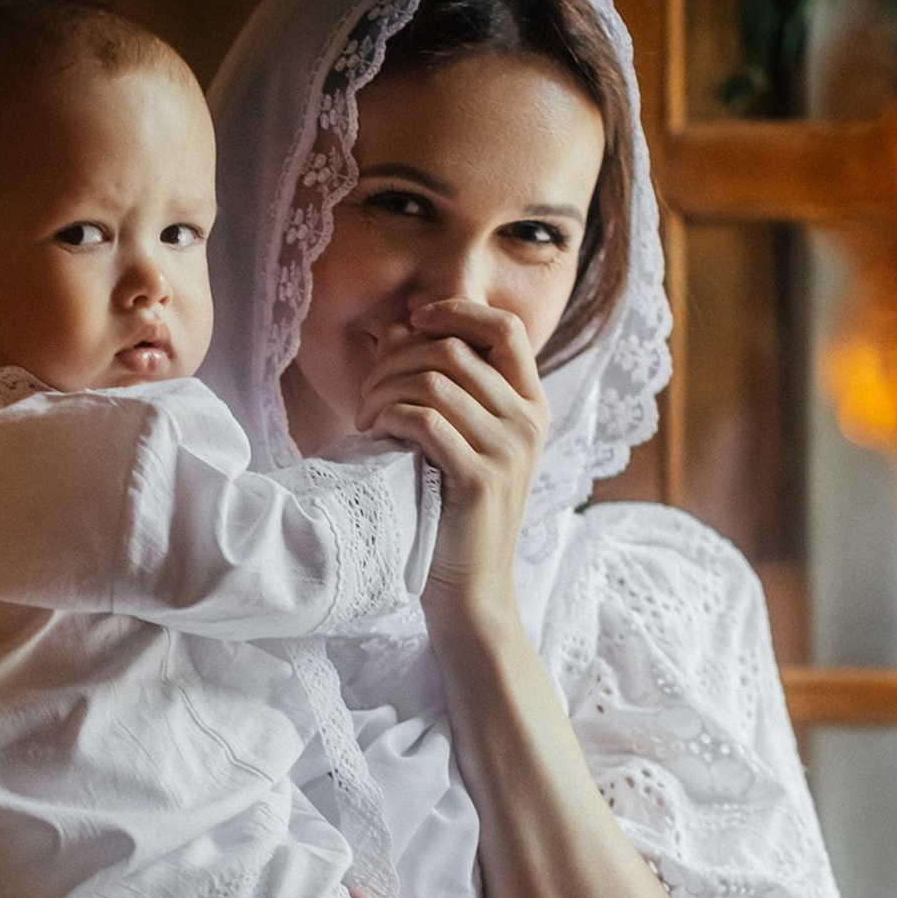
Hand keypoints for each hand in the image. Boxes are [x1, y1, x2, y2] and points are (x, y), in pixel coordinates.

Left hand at [355, 298, 548, 610]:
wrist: (470, 587)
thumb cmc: (453, 511)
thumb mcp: (459, 442)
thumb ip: (442, 389)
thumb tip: (396, 330)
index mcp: (531, 406)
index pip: (506, 328)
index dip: (458, 311)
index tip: (413, 320)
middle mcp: (528, 422)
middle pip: (454, 351)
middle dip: (397, 361)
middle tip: (368, 394)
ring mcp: (509, 451)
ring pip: (435, 382)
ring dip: (385, 391)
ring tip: (365, 417)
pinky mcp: (480, 479)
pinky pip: (426, 422)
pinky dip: (390, 417)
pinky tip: (374, 432)